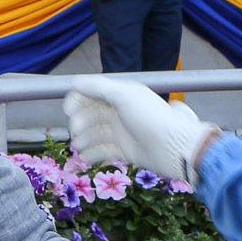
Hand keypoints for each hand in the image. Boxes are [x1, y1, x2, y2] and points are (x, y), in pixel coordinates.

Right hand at [65, 75, 219, 182]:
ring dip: (84, 139)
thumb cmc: (150, 118)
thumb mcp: (125, 96)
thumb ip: (99, 88)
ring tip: (79, 147)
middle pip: (91, 114)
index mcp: (122, 95)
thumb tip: (75, 82)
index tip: (68, 110)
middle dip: (80, 121)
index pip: (93, 94)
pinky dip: (93, 154)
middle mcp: (120, 112)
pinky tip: (86, 158)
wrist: (173, 148)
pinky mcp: (125, 150)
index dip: (78, 100)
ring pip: (95, 134)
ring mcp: (122, 132)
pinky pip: (103, 151)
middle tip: (75, 131)